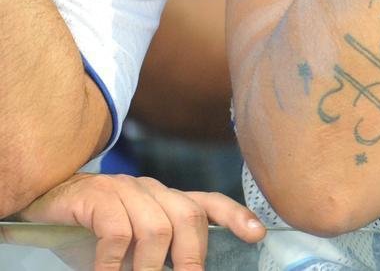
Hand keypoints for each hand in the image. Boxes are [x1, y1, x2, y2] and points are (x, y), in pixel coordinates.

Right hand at [15, 173, 264, 270]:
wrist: (48, 201)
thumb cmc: (93, 230)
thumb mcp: (132, 244)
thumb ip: (158, 256)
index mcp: (165, 199)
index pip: (208, 203)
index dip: (236, 216)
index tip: (257, 235)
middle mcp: (151, 190)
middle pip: (187, 218)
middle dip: (191, 257)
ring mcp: (125, 190)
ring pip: (156, 228)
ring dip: (151, 266)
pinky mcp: (97, 197)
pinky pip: (117, 231)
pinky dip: (115, 262)